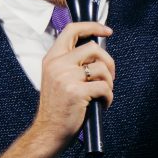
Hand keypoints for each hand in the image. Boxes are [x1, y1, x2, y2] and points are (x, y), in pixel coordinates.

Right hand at [32, 22, 114, 145]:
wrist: (49, 131)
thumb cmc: (58, 107)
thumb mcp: (57, 78)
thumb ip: (71, 62)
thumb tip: (97, 52)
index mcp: (52, 58)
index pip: (71, 30)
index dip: (92, 26)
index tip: (107, 31)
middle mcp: (57, 64)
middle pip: (93, 48)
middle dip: (108, 62)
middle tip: (109, 76)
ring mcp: (66, 78)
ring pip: (102, 68)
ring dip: (109, 83)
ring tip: (102, 94)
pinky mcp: (77, 92)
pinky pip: (105, 87)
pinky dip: (108, 97)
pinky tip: (102, 104)